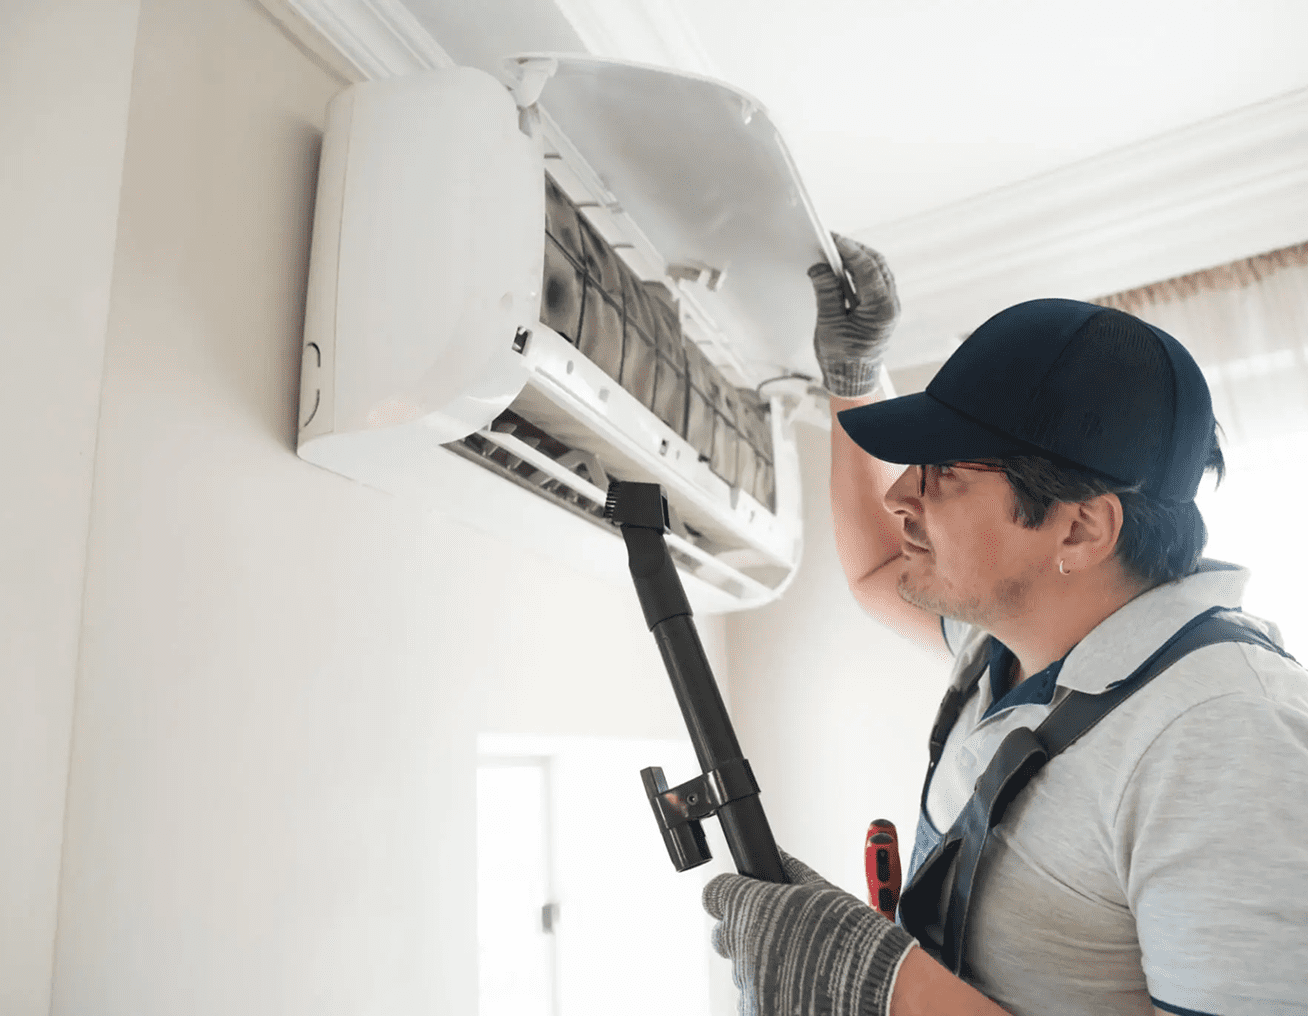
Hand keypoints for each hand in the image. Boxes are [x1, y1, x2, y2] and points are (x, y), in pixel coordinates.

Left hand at [703, 851, 916, 1015]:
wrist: (879, 992)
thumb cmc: (854, 941)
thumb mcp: (823, 892)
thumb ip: (791, 874)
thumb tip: (778, 858)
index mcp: (751, 908)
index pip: (715, 894)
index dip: (730, 895)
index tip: (741, 898)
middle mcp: (741, 947)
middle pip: (725, 934)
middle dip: (745, 932)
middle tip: (777, 935)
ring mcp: (748, 986)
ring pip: (743, 970)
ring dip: (761, 966)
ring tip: (799, 966)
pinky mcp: (757, 1013)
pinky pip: (755, 1000)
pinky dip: (771, 995)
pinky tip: (799, 987)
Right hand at [809, 235, 899, 397]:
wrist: (853, 379)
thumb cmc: (841, 359)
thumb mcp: (829, 326)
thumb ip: (826, 294)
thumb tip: (819, 268)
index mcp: (881, 311)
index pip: (868, 270)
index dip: (850, 250)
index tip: (832, 238)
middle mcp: (890, 305)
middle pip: (877, 264)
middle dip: (854, 250)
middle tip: (831, 241)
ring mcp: (889, 305)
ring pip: (878, 270)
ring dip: (858, 258)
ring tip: (834, 252)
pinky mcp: (882, 307)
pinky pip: (874, 280)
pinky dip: (859, 270)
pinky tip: (842, 268)